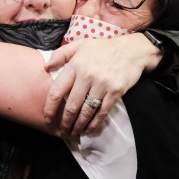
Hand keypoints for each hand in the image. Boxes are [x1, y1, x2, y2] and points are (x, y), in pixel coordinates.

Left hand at [44, 34, 161, 136]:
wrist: (132, 49)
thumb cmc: (103, 48)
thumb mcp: (80, 44)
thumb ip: (61, 54)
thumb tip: (46, 68)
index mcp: (75, 65)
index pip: (57, 90)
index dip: (50, 107)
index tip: (47, 118)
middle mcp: (87, 75)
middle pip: (72, 106)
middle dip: (65, 122)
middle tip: (62, 131)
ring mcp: (102, 84)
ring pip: (86, 111)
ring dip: (78, 125)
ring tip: (73, 133)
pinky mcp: (115, 91)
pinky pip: (102, 111)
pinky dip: (94, 123)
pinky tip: (89, 130)